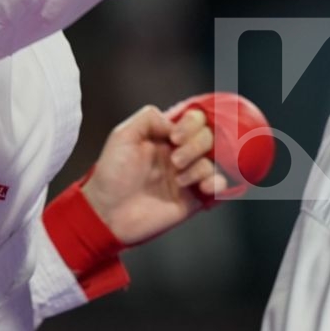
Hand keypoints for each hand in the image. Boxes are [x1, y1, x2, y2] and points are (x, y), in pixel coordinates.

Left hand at [79, 104, 227, 246]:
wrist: (108, 212)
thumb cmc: (112, 175)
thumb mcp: (123, 136)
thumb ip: (149, 118)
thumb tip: (175, 124)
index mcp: (165, 137)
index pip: (195, 120)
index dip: (191, 124)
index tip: (174, 137)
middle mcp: (180, 154)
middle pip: (209, 137)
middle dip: (195, 145)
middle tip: (174, 161)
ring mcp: (188, 176)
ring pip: (216, 161)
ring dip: (201, 167)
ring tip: (180, 181)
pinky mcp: (194, 198)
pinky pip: (220, 185)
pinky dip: (217, 183)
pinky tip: (202, 188)